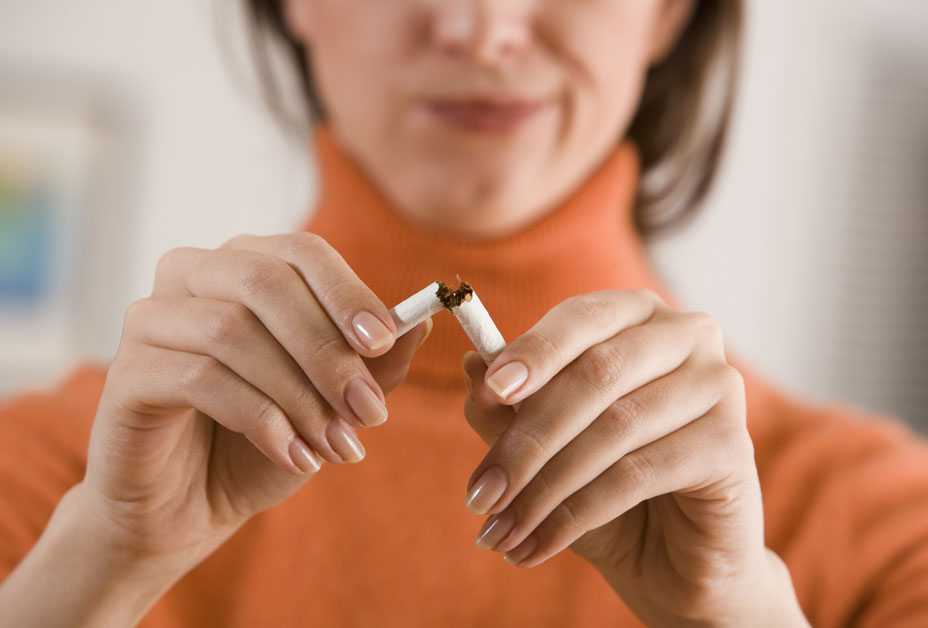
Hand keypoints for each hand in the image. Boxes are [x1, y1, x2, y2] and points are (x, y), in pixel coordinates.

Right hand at [79, 232, 430, 573]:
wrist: (188, 507)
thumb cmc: (261, 442)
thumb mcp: (332, 403)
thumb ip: (373, 364)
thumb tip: (420, 322)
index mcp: (243, 266)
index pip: (301, 252)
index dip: (347, 294)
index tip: (384, 343)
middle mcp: (191, 277)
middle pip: (265, 281)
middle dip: (328, 351)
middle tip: (370, 412)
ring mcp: (150, 320)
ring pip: (233, 330)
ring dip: (299, 395)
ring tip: (336, 446)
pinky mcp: (127, 373)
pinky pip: (199, 377)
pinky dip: (260, 419)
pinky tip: (292, 455)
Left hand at [461, 289, 805, 625]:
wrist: (674, 560)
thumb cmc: (606, 488)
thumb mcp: (545, 446)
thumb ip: (508, 405)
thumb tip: (472, 365)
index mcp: (638, 315)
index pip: (582, 318)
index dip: (534, 351)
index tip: (491, 391)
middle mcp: (687, 335)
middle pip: (596, 373)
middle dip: (528, 438)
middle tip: (479, 493)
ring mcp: (718, 385)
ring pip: (613, 427)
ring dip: (543, 487)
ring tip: (499, 530)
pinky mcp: (732, 443)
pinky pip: (637, 474)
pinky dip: (575, 514)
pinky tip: (538, 544)